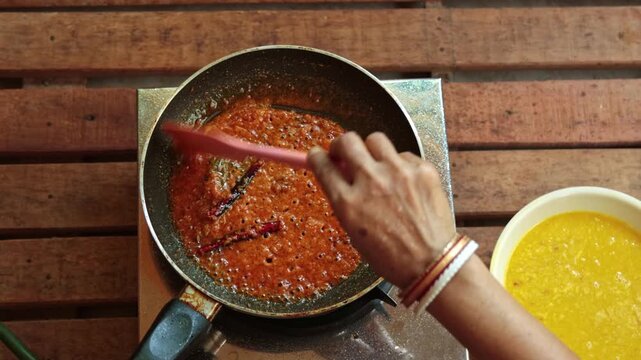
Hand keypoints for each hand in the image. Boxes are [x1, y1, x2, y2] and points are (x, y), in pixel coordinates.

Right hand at [307, 132, 455, 288]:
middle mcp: (370, 181)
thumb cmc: (391, 255)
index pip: (322, 164)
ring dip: (371, 150)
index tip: (318, 155)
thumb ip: (345, 201)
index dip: (317, 157)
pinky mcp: (421, 169)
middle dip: (341, 144)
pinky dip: (400, 165)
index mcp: (348, 202)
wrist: (432, 262)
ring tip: (377, 164)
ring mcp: (398, 172)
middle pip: (346, 141)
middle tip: (344, 152)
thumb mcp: (354, 232)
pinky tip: (405, 182)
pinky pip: (404, 155)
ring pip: (375, 139)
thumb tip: (341, 175)